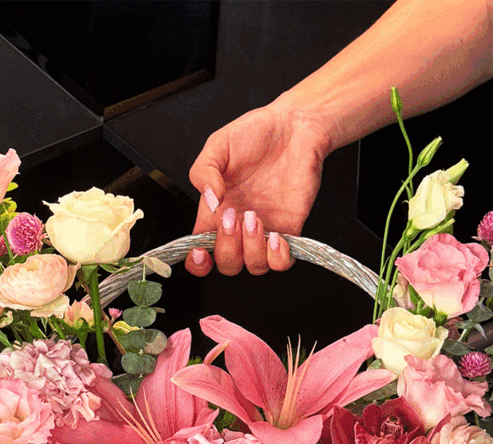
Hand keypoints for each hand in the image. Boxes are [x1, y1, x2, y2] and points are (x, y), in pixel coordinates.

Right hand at [185, 101, 329, 275]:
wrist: (294, 127)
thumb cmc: (255, 133)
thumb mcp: (218, 145)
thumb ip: (204, 173)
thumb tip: (210, 201)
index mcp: (216, 212)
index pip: (201, 250)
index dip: (198, 262)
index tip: (199, 252)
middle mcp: (239, 227)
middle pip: (227, 264)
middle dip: (226, 248)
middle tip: (232, 216)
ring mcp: (265, 231)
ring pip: (253, 266)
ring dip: (251, 249)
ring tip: (254, 217)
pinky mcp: (289, 229)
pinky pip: (282, 262)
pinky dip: (277, 257)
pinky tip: (275, 236)